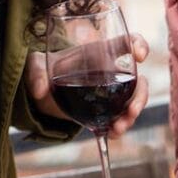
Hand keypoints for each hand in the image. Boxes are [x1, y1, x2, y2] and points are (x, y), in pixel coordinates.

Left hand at [24, 33, 149, 136]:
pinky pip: (120, 119)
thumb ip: (37, 73)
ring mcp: (113, 93)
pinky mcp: (108, 111)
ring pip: (133, 103)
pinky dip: (118, 129)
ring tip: (118, 128)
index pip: (127, 43)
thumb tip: (40, 90)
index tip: (140, 56)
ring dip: (131, 117)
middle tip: (131, 111)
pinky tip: (111, 134)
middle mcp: (112, 73)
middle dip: (140, 97)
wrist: (45, 92)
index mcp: (101, 53)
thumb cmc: (45, 70)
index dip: (139, 44)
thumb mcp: (37, 66)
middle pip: (139, 81)